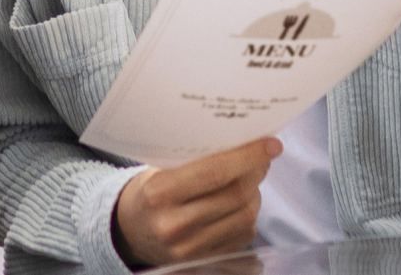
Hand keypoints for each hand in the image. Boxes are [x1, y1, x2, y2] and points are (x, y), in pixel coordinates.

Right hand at [113, 138, 279, 267]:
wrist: (130, 231)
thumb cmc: (150, 191)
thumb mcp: (159, 169)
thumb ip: (195, 159)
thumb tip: (242, 139)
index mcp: (159, 193)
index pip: (214, 171)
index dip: (248, 156)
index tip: (269, 143)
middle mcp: (173, 224)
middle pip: (235, 194)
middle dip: (256, 170)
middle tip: (264, 155)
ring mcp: (189, 247)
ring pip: (244, 215)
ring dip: (255, 192)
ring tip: (250, 177)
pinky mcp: (203, 261)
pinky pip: (243, 234)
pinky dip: (249, 213)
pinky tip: (241, 201)